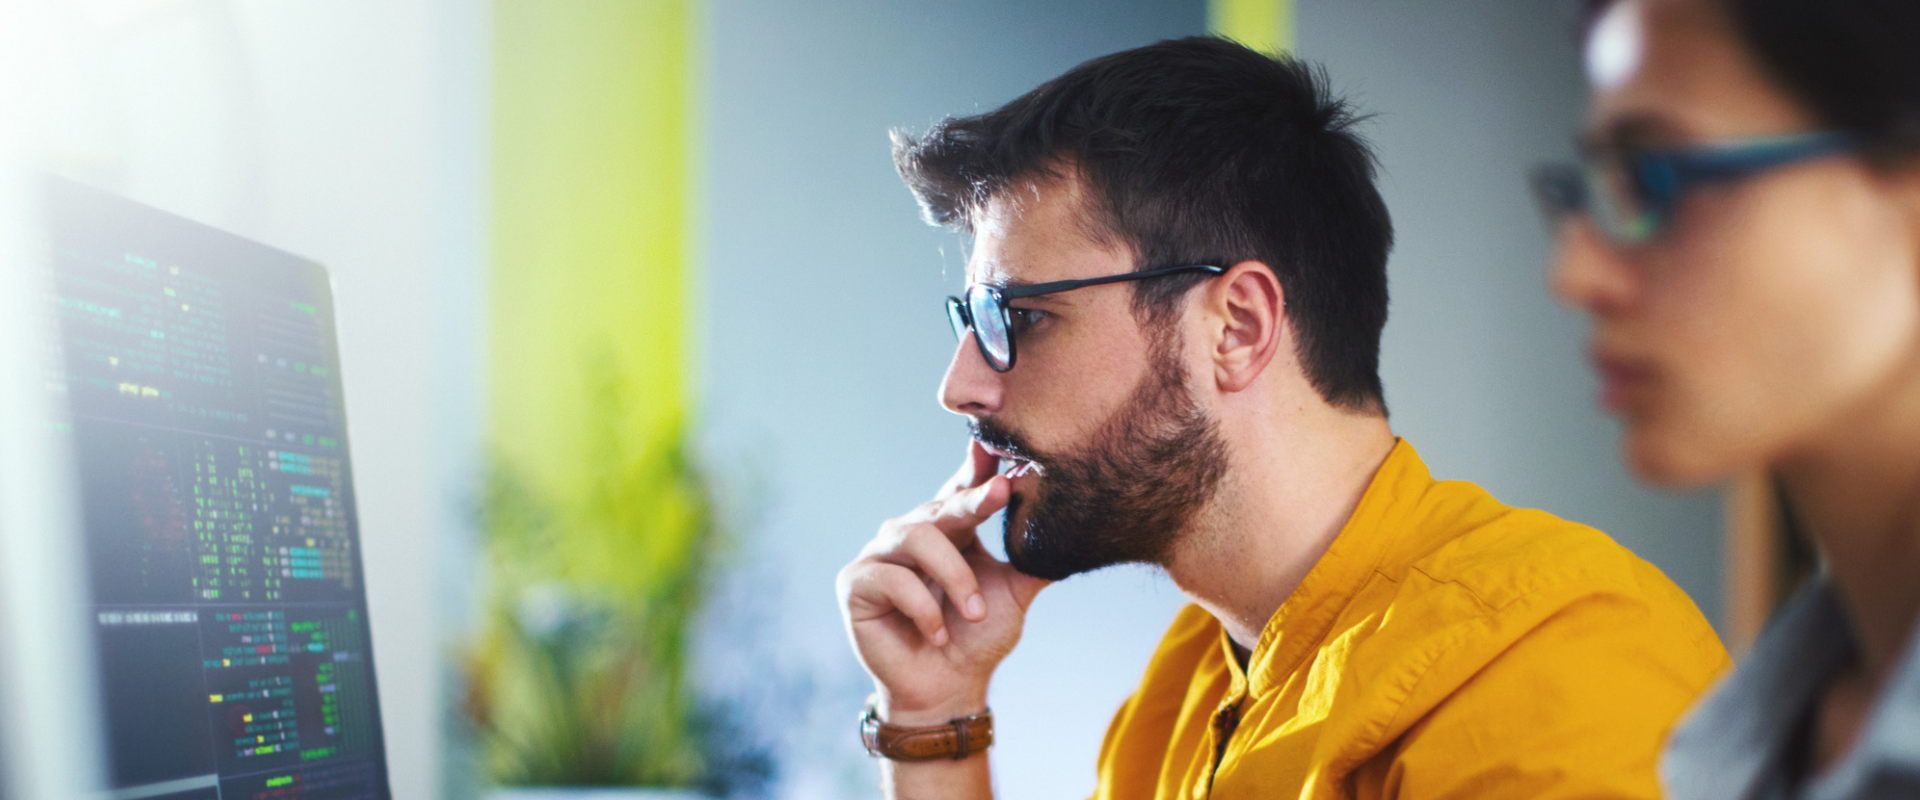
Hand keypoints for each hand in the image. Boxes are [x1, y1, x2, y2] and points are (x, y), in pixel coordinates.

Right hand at [837, 441, 1050, 723]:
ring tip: (974, 613)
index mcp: (947, 529)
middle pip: (941, 505)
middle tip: (1001, 493)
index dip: (978, 468)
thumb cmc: (977, 638)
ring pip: (917, 537)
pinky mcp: (855, 582)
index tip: (997, 449)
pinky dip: (923, 608)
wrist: (949, 688)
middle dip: (972, 501)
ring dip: (954, 576)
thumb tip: (1070, 528)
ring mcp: (880, 554)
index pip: (961, 489)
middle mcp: (911, 532)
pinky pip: (892, 578)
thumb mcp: (1013, 593)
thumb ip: (1033, 559)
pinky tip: (937, 635)